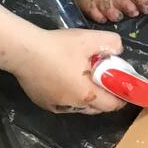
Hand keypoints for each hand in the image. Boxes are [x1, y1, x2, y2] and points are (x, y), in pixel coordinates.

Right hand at [12, 28, 126, 113]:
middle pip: (96, 108)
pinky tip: (63, 79)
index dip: (121, 98)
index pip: (112, 105)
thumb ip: (111, 44)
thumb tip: (118, 51)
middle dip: (103, 97)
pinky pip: (62, 103)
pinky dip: (68, 95)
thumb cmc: (59, 46)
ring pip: (78, 106)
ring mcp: (55, 106)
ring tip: (82, 78)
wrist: (24, 51)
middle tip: (103, 79)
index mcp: (88, 95)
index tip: (122, 87)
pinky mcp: (42, 103)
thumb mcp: (91, 39)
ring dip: (85, 97)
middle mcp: (72, 106)